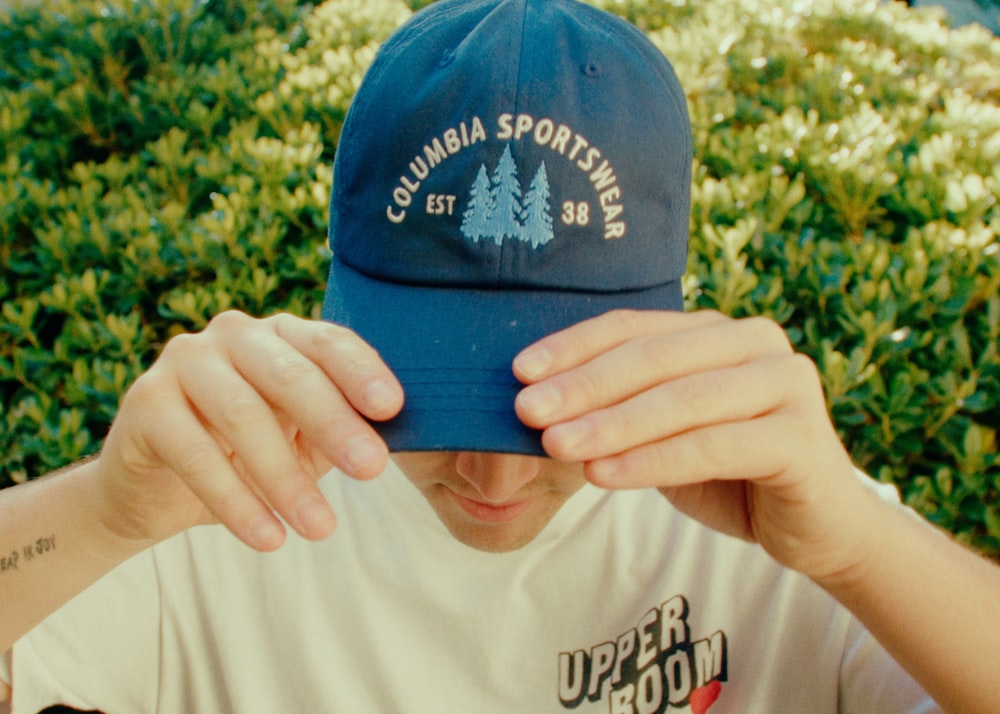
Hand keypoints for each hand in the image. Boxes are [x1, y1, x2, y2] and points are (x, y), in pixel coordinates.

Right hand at [94, 311, 402, 551]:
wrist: (157, 487)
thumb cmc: (247, 454)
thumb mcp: (302, 441)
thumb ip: (340, 430)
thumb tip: (390, 443)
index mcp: (281, 335)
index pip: (327, 342)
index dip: (361, 372)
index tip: (392, 408)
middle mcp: (234, 334)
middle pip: (290, 375)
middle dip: (334, 424)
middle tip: (371, 470)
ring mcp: (185, 361)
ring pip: (243, 416)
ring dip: (287, 478)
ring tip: (322, 529)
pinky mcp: (145, 400)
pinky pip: (195, 454)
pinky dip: (236, 501)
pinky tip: (268, 538)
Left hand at [513, 310, 872, 580]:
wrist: (818, 527)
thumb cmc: (730, 473)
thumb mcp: (666, 433)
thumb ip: (622, 410)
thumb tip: (538, 406)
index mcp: (719, 331)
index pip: (634, 327)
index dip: (574, 347)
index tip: (520, 371)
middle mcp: (757, 342)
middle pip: (654, 357)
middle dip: (583, 385)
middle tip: (527, 409)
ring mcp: (787, 383)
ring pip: (682, 400)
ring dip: (611, 423)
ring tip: (555, 444)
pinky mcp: (803, 437)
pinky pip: (713, 446)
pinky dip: (652, 461)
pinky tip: (604, 474)